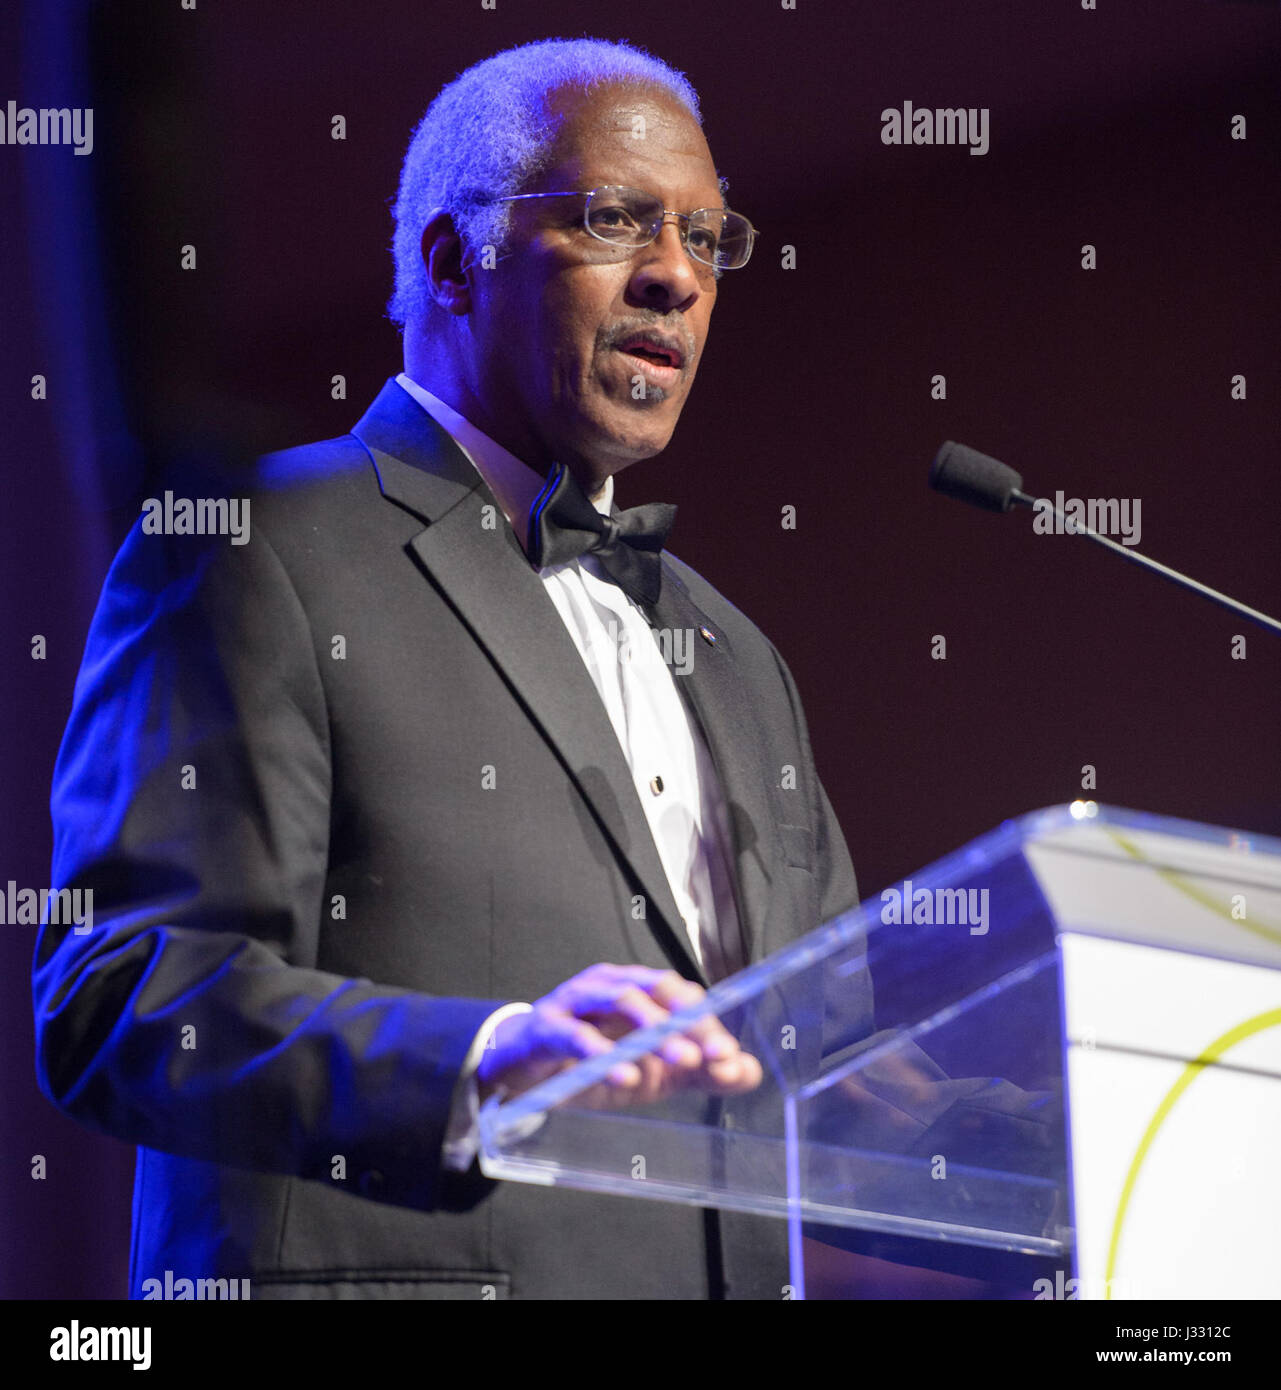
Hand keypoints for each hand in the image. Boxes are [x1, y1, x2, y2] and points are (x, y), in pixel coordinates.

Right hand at [476, 963, 761, 1107]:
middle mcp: (610, 985)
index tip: (729, 1056)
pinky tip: (623, 1077)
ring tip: (678, 1060)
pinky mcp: (547, 1025)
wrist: (523, 1073)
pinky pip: (575, 1034)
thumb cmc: (589, 1062)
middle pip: (656, 988)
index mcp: (638, 989)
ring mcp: (577, 1001)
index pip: (682, 996)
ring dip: (653, 1029)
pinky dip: (601, 1053)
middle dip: (688, 1021)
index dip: (708, 1023)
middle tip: (711, 1056)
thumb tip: (747, 1071)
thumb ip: (699, 1072)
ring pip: (620, 1000)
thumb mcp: (652, 1072)